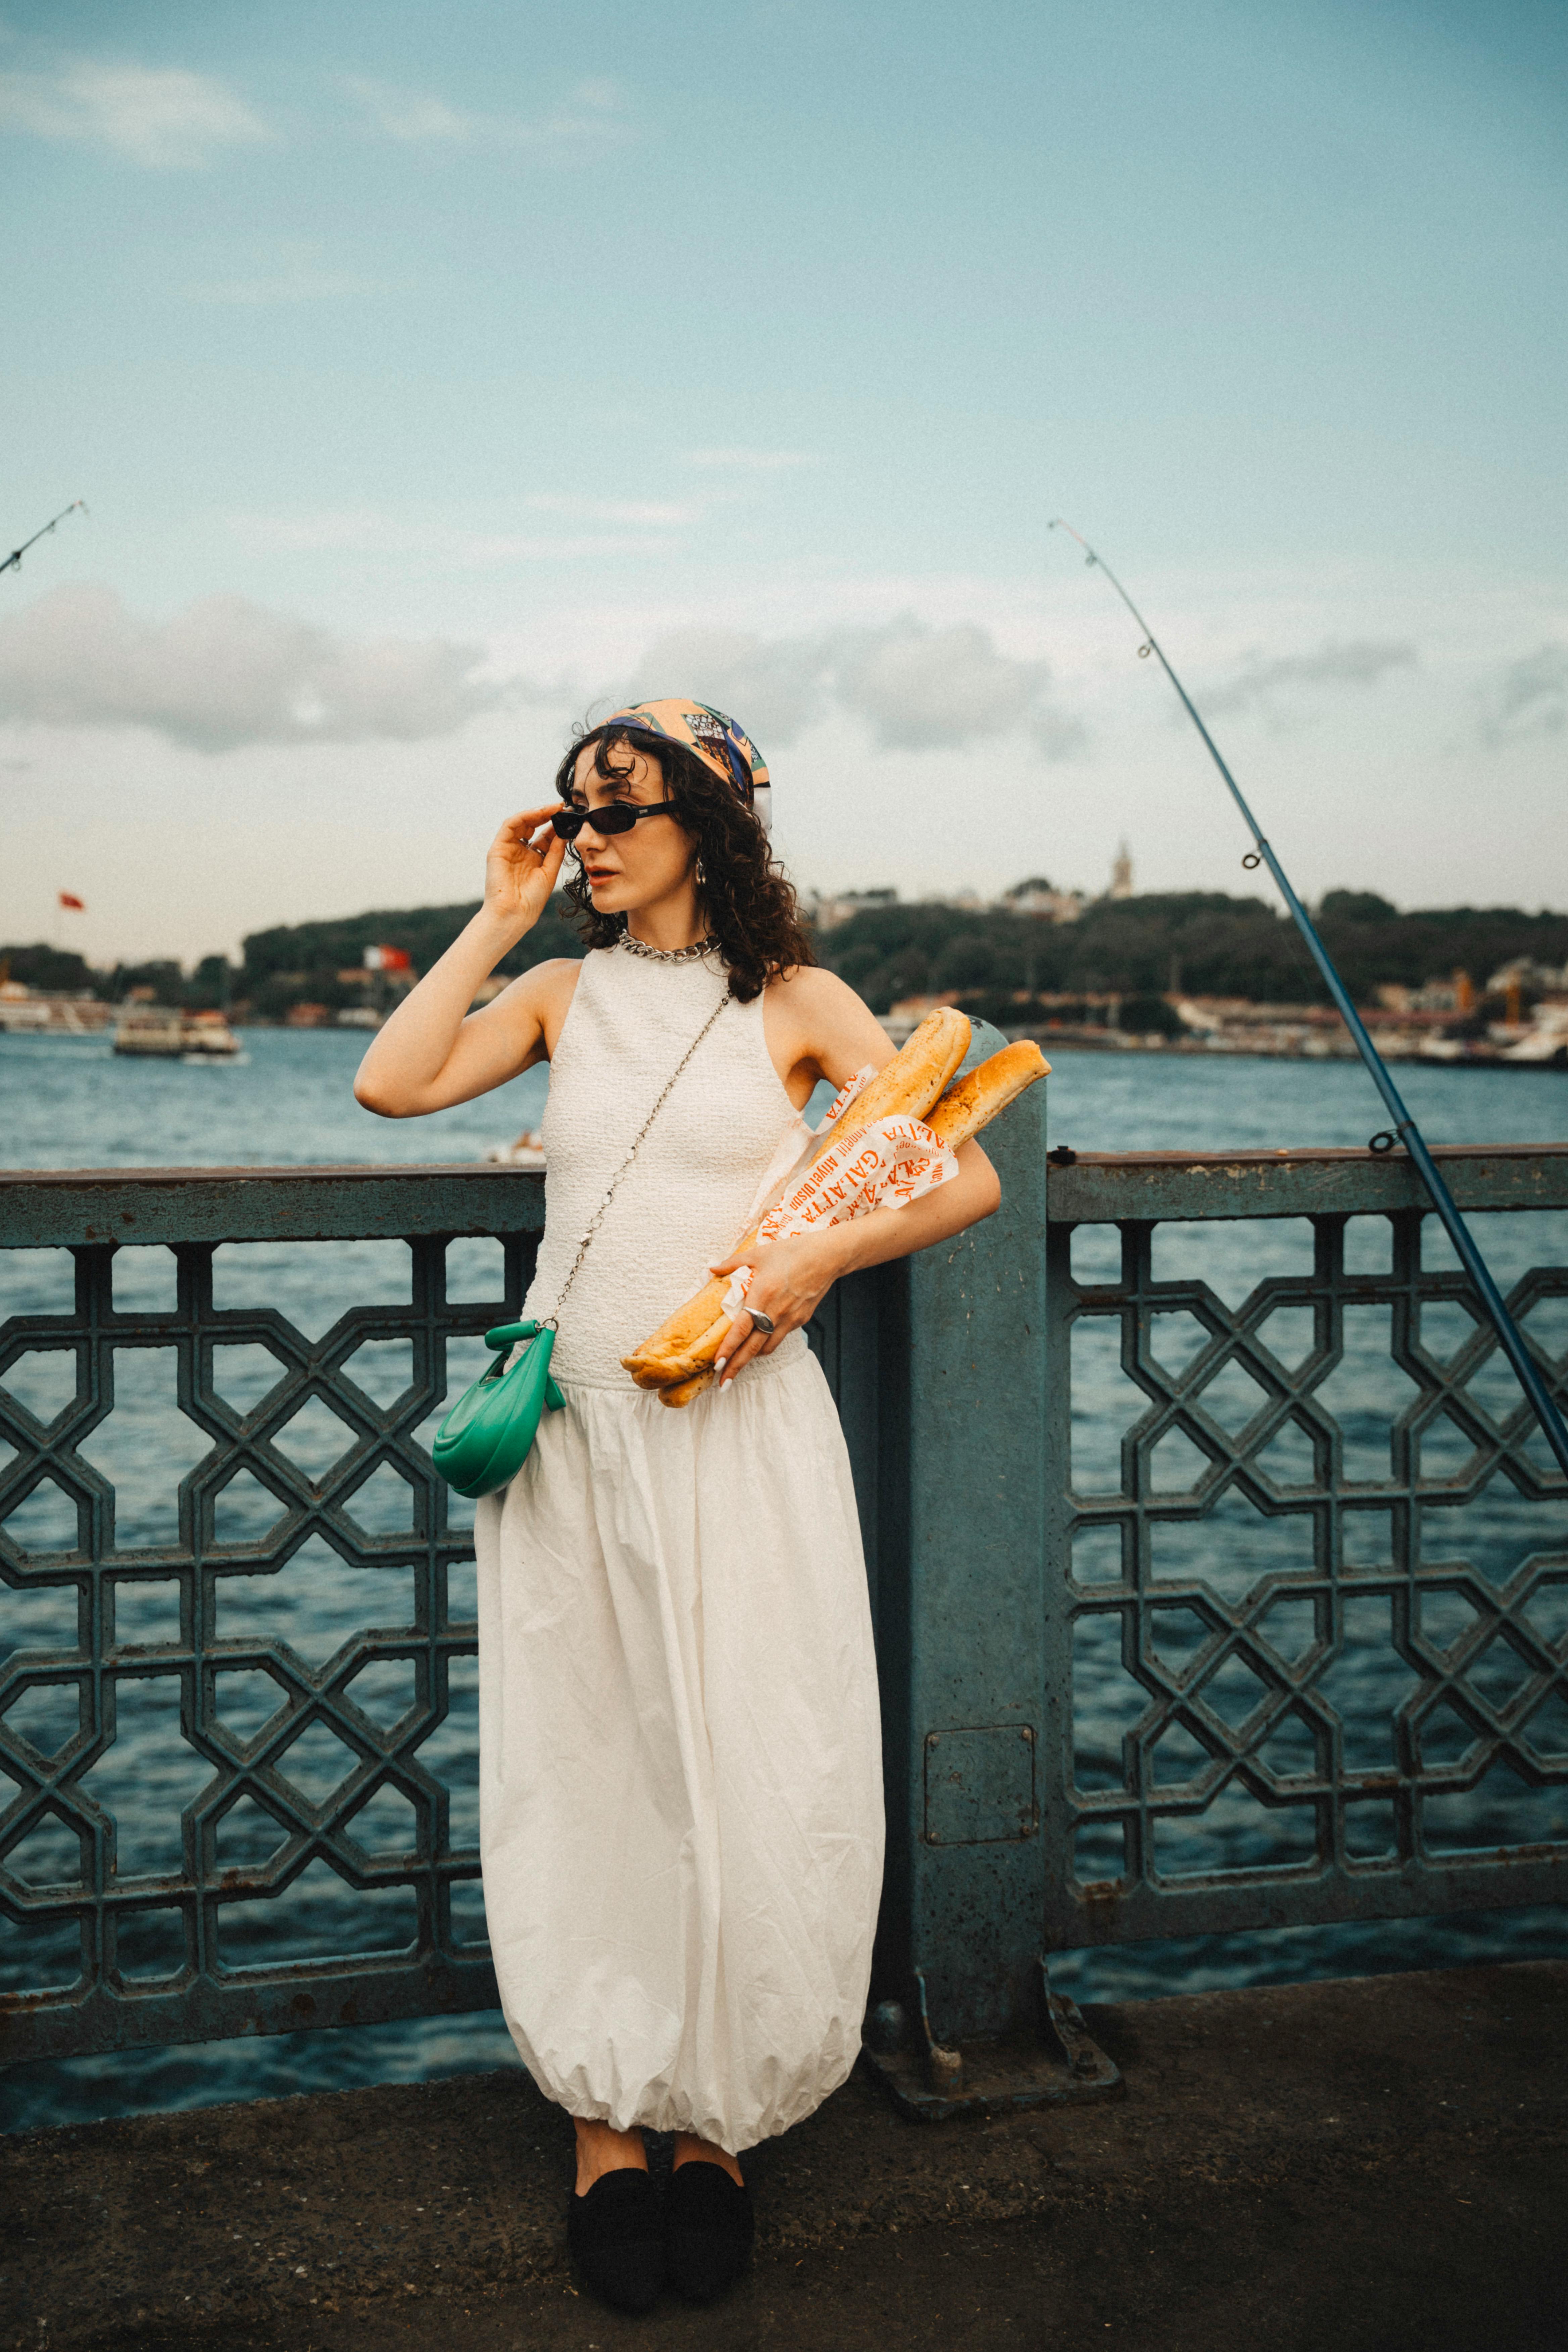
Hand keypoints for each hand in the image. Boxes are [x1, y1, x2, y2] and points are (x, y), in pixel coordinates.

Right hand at [483, 805, 567, 936]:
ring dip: (537, 812)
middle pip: (533, 827)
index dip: (557, 826)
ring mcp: (508, 849)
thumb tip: (565, 832)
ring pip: (522, 822)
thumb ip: (555, 851)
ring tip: (554, 808)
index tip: (571, 817)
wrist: (514, 914)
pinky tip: (539, 812)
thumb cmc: (532, 899)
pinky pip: (509, 825)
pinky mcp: (497, 848)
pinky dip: (524, 816)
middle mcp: (520, 852)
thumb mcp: (549, 871)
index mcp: (533, 860)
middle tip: (564, 808)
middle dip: (548, 815)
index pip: (545, 837)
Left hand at [708, 1228, 846, 1385]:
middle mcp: (775, 1312)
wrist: (827, 1257)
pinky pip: (779, 1337)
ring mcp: (790, 1319)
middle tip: (723, 1384)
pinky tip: (759, 1344)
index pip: (740, 1330)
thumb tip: (712, 1268)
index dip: (727, 1349)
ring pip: (767, 1347)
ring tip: (737, 1366)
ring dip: (751, 1358)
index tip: (716, 1365)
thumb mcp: (758, 1254)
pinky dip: (767, 1344)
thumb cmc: (792, 1252)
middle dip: (736, 1367)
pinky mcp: (800, 1320)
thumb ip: (733, 1263)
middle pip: (752, 1348)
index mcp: (761, 1296)